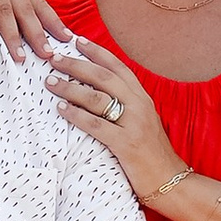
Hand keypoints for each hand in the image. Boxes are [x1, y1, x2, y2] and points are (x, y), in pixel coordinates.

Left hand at [40, 30, 177, 202]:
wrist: (170, 180)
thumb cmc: (151, 153)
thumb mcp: (143, 121)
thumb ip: (126, 104)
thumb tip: (98, 91)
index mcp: (142, 97)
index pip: (118, 67)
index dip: (96, 52)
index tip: (76, 40)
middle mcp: (139, 105)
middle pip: (103, 77)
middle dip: (76, 65)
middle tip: (54, 58)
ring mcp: (134, 124)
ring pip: (97, 98)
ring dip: (70, 88)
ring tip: (50, 82)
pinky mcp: (126, 144)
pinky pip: (96, 125)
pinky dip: (76, 115)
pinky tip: (60, 109)